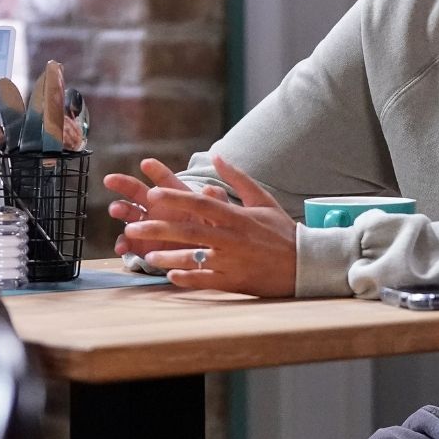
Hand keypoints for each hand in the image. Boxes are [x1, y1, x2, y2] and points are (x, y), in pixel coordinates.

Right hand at [105, 158, 222, 259]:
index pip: (165, 180)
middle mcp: (156, 207)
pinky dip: (123, 244)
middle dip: (122, 183)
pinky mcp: (141, 245)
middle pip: (135, 190)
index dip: (156, 171)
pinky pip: (128, 242)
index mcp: (174, 196)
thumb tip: (210, 189)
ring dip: (120, 209)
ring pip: (128, 213)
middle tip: (110, 180)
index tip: (146, 163)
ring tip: (116, 210)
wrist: (202, 257)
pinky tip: (121, 247)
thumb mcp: (218, 216)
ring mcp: (146, 225)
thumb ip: (216, 203)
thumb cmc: (210, 231)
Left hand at [122, 155, 297, 297]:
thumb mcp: (263, 200)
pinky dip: (187, 279)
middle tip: (133, 226)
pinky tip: (170, 277)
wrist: (305, 264)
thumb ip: (237, 179)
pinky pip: (206, 281)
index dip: (176, 198)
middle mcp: (232, 238)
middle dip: (159, 228)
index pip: (201, 203)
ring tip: (146, 256)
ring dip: (167, 257)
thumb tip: (217, 156)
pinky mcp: (235, 282)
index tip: (153, 193)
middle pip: (189, 231)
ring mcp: (232, 262)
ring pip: (193, 259)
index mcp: (237, 217)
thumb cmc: (281, 231)